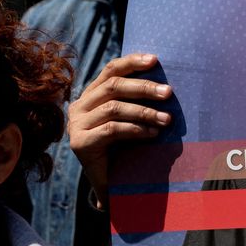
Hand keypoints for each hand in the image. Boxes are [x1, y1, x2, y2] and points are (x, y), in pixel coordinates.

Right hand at [68, 53, 171, 206]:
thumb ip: (136, 100)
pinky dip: (136, 129)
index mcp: (90, 96)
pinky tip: (153, 133)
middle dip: (144, 87)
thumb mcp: (129, 119)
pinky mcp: (80, 143)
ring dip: (144, 111)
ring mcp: (77, 125)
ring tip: (167, 119)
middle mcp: (79, 107)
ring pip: (114, 108)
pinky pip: (112, 129)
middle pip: (113, 86)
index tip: (155, 60)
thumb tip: (165, 80)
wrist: (110, 186)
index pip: (110, 70)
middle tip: (168, 93)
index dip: (132, 62)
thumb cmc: (124, 148)